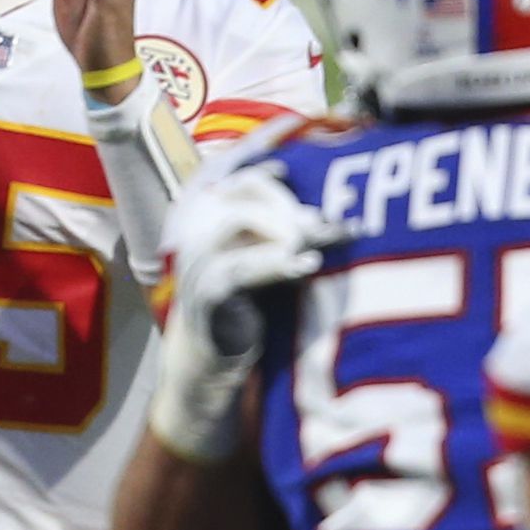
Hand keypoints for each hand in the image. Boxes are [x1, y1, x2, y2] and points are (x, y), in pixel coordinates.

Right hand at [148, 165, 336, 460]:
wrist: (213, 360)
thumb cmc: (249, 304)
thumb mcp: (267, 259)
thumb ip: (288, 233)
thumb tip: (332, 213)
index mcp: (210, 219)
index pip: (241, 178)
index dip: (274, 170)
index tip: (313, 171)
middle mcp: (198, 233)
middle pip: (244, 196)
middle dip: (291, 205)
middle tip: (328, 223)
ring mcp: (198, 263)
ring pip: (238, 225)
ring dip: (286, 228)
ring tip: (320, 241)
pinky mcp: (207, 296)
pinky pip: (237, 269)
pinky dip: (275, 263)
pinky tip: (307, 266)